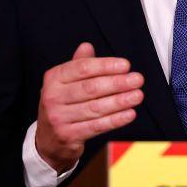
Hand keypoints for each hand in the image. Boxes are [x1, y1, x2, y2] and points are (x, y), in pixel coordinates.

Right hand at [35, 42, 143, 172]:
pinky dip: (115, 120)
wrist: (48, 140)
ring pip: (95, 108)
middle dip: (117, 83)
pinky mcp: (67, 136)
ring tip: (137, 95)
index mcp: (53, 78)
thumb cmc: (62, 105)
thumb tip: (87, 46)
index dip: (106, 66)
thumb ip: (78, 65)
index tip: (126, 65)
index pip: (82, 68)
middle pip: (90, 88)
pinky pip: (96, 126)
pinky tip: (129, 113)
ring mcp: (58, 118)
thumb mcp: (64, 83)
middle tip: (137, 80)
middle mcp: (52, 97)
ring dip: (120, 101)